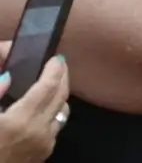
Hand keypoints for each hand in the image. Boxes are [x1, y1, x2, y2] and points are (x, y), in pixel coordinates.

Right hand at [0, 47, 68, 162]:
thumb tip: (9, 77)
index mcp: (21, 120)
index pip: (47, 87)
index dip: (54, 70)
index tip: (57, 58)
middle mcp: (39, 131)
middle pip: (61, 96)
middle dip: (62, 77)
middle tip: (60, 64)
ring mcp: (44, 144)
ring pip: (63, 112)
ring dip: (61, 95)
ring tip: (53, 84)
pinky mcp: (43, 154)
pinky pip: (56, 127)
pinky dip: (54, 112)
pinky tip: (44, 109)